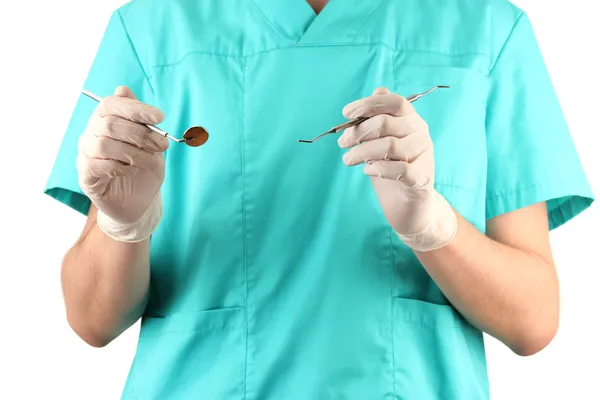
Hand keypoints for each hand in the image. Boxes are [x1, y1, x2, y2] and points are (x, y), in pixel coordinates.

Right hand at [76, 86, 168, 241]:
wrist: (139, 202)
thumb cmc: (144, 168)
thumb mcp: (151, 143)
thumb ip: (140, 120)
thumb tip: (124, 89)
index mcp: (105, 120)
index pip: (111, 104)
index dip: (135, 108)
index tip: (159, 117)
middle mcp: (91, 134)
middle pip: (109, 124)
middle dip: (140, 134)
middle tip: (162, 144)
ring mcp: (85, 155)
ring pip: (103, 144)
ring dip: (133, 152)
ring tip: (150, 160)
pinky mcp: (85, 177)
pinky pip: (98, 166)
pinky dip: (121, 167)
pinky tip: (132, 170)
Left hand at [338, 87, 456, 251]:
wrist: (410, 204)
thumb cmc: (392, 168)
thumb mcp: (381, 141)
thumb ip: (378, 119)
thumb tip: (376, 90)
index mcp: (411, 119)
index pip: (394, 102)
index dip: (368, 104)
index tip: (345, 113)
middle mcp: (421, 133)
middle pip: (386, 123)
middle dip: (358, 132)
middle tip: (342, 143)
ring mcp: (424, 155)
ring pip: (389, 146)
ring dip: (362, 152)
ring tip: (348, 159)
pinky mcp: (422, 178)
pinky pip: (399, 169)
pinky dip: (378, 169)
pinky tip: (367, 171)